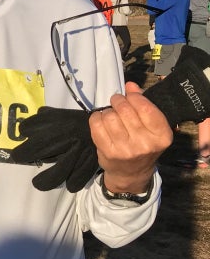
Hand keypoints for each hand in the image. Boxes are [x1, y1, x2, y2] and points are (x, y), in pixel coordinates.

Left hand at [10, 81, 172, 192]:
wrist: (131, 173)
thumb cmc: (142, 145)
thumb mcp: (151, 128)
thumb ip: (143, 104)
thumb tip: (130, 85)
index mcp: (161, 136)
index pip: (146, 108)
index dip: (134, 97)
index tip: (129, 95)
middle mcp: (145, 144)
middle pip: (125, 110)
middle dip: (118, 101)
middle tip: (116, 102)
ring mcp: (126, 149)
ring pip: (109, 116)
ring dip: (107, 111)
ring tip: (110, 115)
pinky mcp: (108, 152)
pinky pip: (96, 125)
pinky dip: (96, 118)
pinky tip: (101, 120)